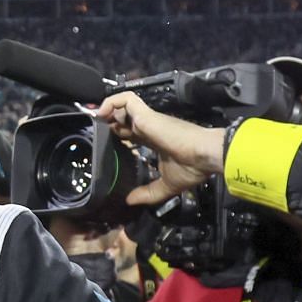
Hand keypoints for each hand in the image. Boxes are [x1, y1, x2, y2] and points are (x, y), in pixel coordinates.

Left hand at [94, 92, 226, 205]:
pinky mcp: (146, 114)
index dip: (118, 135)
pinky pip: (126, 99)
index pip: (132, 133)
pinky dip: (112, 102)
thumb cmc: (191, 168)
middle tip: (96, 133)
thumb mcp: (166, 186)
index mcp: (153, 140)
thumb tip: (130, 201)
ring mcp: (148, 119)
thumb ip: (147, 193)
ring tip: (97, 121)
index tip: (106, 145)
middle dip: (109, 123)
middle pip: (124, 119)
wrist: (204, 155)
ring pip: (123, 106)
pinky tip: (103, 113)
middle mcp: (149, 127)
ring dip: (107, 110)